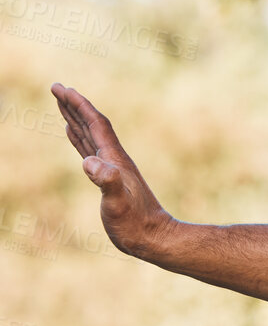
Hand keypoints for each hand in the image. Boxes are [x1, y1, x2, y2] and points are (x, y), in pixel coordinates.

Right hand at [51, 83, 175, 258]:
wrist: (153, 237)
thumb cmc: (135, 223)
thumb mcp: (117, 202)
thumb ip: (106, 181)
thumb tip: (89, 162)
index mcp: (114, 159)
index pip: (95, 124)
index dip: (78, 104)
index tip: (61, 88)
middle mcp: (114, 159)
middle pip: (92, 125)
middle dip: (74, 106)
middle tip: (56, 88)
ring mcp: (112, 168)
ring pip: (90, 137)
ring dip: (76, 120)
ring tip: (62, 106)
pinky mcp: (109, 179)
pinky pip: (91, 151)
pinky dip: (80, 140)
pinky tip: (74, 135)